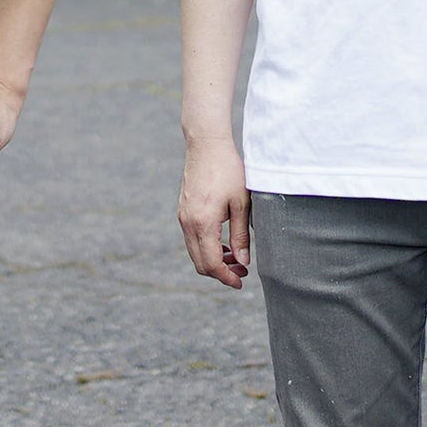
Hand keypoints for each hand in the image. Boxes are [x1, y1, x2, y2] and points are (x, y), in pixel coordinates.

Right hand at [177, 136, 249, 288]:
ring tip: (236, 257)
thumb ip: (241, 235)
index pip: (211, 263)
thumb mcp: (241, 203)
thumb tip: (243, 261)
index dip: (226, 277)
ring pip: (194, 252)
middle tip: (242, 270)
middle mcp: (188, 222)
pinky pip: (192, 239)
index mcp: (203, 222)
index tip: (241, 282)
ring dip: (213, 260)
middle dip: (220, 272)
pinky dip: (206, 247)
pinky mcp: (183, 211)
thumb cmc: (228, 170)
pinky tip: (223, 243)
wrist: (206, 145)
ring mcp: (183, 217)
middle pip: (200, 263)